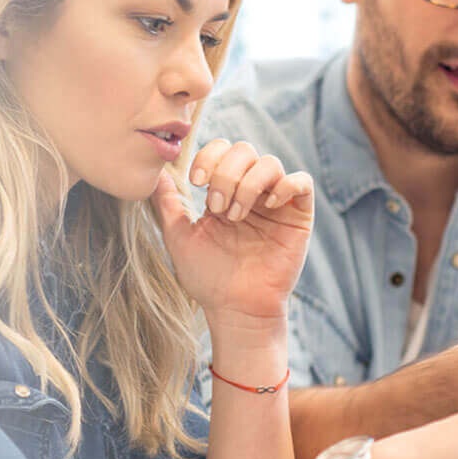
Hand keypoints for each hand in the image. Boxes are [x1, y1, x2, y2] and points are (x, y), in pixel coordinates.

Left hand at [150, 140, 314, 328]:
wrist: (235, 308)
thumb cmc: (207, 278)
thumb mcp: (179, 236)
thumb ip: (168, 203)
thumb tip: (155, 173)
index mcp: (224, 192)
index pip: (221, 150)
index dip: (209, 157)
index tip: (196, 182)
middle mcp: (250, 192)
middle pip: (244, 150)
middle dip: (225, 173)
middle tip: (216, 207)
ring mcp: (275, 203)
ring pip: (270, 162)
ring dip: (248, 184)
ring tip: (236, 215)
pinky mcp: (299, 216)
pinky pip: (302, 182)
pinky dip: (285, 185)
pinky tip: (269, 206)